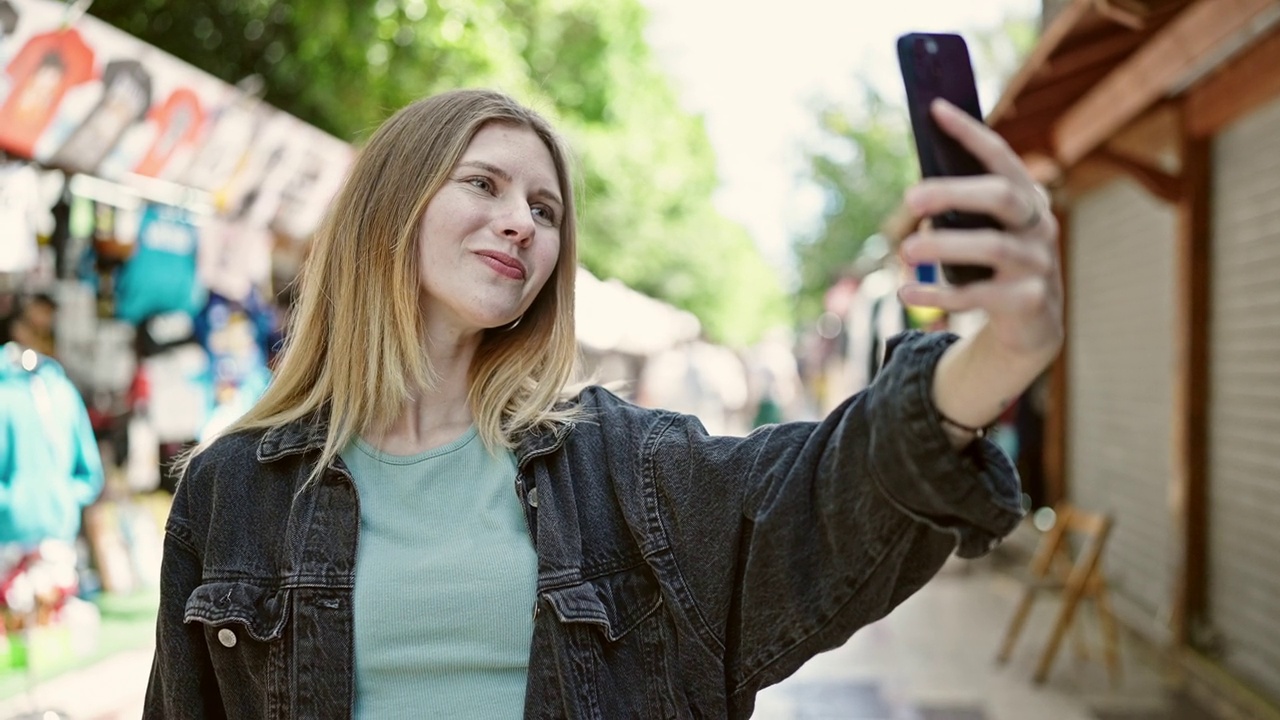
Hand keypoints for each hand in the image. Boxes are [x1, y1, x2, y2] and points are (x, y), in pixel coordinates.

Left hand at [897, 99, 1063, 363]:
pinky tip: (906, 292)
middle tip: (909, 200)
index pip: (1000, 157)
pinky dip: (938, 294)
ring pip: (992, 247)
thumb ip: (961, 210)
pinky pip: (978, 295)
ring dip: (944, 246)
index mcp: (1026, 198)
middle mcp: (1039, 225)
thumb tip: (915, 193)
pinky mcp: (1028, 301)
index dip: (969, 133)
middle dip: (953, 192)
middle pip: (1001, 196)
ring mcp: (1038, 263)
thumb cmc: (993, 266)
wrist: (1031, 324)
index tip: (936, 109)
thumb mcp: (983, 232)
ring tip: (905, 251)